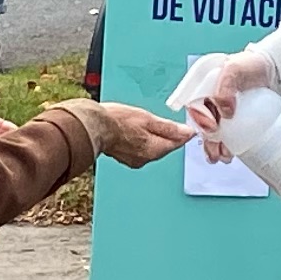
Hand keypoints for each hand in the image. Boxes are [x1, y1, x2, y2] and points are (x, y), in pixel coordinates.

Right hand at [79, 101, 193, 168]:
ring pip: (151, 148)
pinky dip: (140, 140)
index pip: (177, 144)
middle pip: (164, 147)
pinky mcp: (124, 157)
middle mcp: (146, 159)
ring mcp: (134, 160)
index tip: (186, 127)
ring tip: (144, 123)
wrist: (92, 126)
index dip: (183, 134)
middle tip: (161, 121)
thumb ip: (169, 128)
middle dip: (166, 135)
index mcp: (155, 150)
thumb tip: (188, 133)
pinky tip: (133, 130)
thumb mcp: (148, 119)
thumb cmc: (118, 121)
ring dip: (151, 137)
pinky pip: (139, 149)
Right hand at [181, 48, 280, 151]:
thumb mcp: (235, 69)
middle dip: (207, 140)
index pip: (194, 105)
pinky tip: (230, 153)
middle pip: (203, 122)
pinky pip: (228, 134)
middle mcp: (210, 98)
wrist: (274, 70)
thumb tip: (225, 111)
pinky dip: (227, 145)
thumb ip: (225, 86)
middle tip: (215, 152)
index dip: (200, 119)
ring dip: (215, 147)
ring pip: (214, 132)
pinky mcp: (235, 118)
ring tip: (222, 157)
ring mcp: (222, 109)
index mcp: (203, 85)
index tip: (212, 129)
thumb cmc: (253, 64)